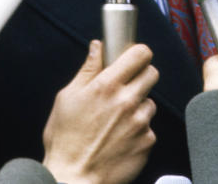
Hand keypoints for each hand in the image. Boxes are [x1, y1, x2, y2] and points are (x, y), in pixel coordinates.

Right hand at [41, 40, 157, 183]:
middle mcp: (127, 101)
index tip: (133, 58)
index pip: (140, 54)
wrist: (74, 178)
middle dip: (140, 76)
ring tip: (117, 119)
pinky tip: (120, 137)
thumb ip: (88, 70)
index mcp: (107, 86)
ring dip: (138, 106)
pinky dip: (138, 129)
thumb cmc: (66, 140)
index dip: (138, 53)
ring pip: (150, 102)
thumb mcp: (67, 98)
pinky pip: (148, 127)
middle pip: (152, 73)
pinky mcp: (147, 141)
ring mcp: (140, 122)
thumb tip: (97, 47)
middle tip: (126, 86)